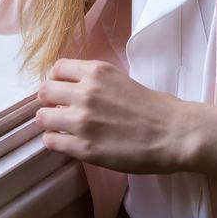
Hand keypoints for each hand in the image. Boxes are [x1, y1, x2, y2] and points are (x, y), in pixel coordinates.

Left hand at [35, 58, 191, 173]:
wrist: (174, 133)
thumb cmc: (155, 107)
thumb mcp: (121, 80)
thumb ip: (96, 82)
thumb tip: (74, 88)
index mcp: (96, 72)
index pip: (57, 69)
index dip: (57, 80)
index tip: (63, 90)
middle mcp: (85, 92)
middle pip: (43, 91)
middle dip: (49, 100)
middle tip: (59, 109)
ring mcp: (82, 121)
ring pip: (42, 117)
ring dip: (49, 122)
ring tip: (62, 127)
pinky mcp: (84, 148)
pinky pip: (51, 142)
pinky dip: (55, 141)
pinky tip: (66, 142)